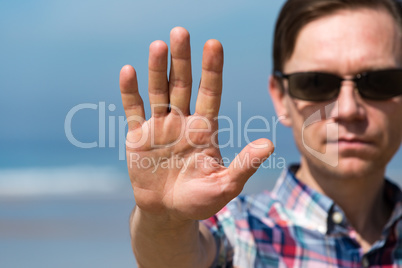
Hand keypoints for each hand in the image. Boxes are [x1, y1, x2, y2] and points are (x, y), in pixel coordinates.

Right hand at [119, 27, 273, 221]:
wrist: (168, 212)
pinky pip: (133, 110)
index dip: (212, 70)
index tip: (213, 44)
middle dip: (183, 59)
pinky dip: (130, 92)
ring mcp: (159, 126)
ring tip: (158, 45)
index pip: (210, 92)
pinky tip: (128, 71)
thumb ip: (244, 164)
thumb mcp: (225, 185)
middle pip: (183, 84)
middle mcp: (182, 121)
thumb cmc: (200, 200)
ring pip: (158, 91)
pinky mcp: (138, 136)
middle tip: (181, 32)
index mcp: (204, 129)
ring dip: (158, 69)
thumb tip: (269, 144)